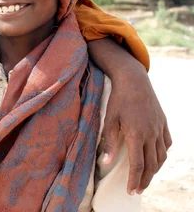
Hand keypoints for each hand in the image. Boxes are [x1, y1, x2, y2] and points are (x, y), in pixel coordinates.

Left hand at [101, 67, 171, 194]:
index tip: (130, 191)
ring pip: (161, 156)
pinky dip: (163, 154)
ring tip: (146, 178)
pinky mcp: (163, 123)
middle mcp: (151, 134)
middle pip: (152, 164)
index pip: (138, 165)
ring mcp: (159, 128)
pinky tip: (157, 158)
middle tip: (137, 190)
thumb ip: (108, 142)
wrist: (134, 80)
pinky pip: (167, 143)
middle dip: (145, 180)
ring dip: (155, 170)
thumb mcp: (109, 120)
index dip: (134, 180)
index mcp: (136, 135)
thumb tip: (104, 162)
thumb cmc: (117, 99)